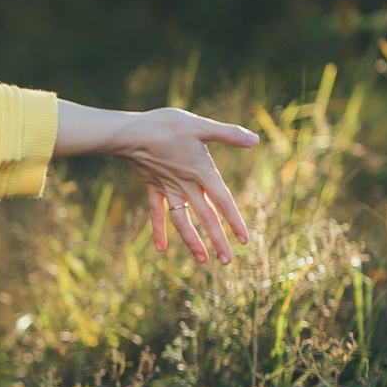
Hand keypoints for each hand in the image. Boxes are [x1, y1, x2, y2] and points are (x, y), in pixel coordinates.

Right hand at [91, 106, 260, 264]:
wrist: (130, 132)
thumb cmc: (166, 126)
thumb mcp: (200, 126)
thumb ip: (229, 134)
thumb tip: (256, 140)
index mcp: (202, 171)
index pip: (223, 201)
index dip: (234, 221)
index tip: (243, 241)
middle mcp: (186, 185)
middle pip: (205, 217)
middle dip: (217, 239)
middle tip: (226, 261)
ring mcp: (168, 188)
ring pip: (182, 220)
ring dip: (192, 241)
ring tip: (202, 260)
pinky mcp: (153, 186)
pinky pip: (157, 212)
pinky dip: (159, 230)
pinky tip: (161, 249)